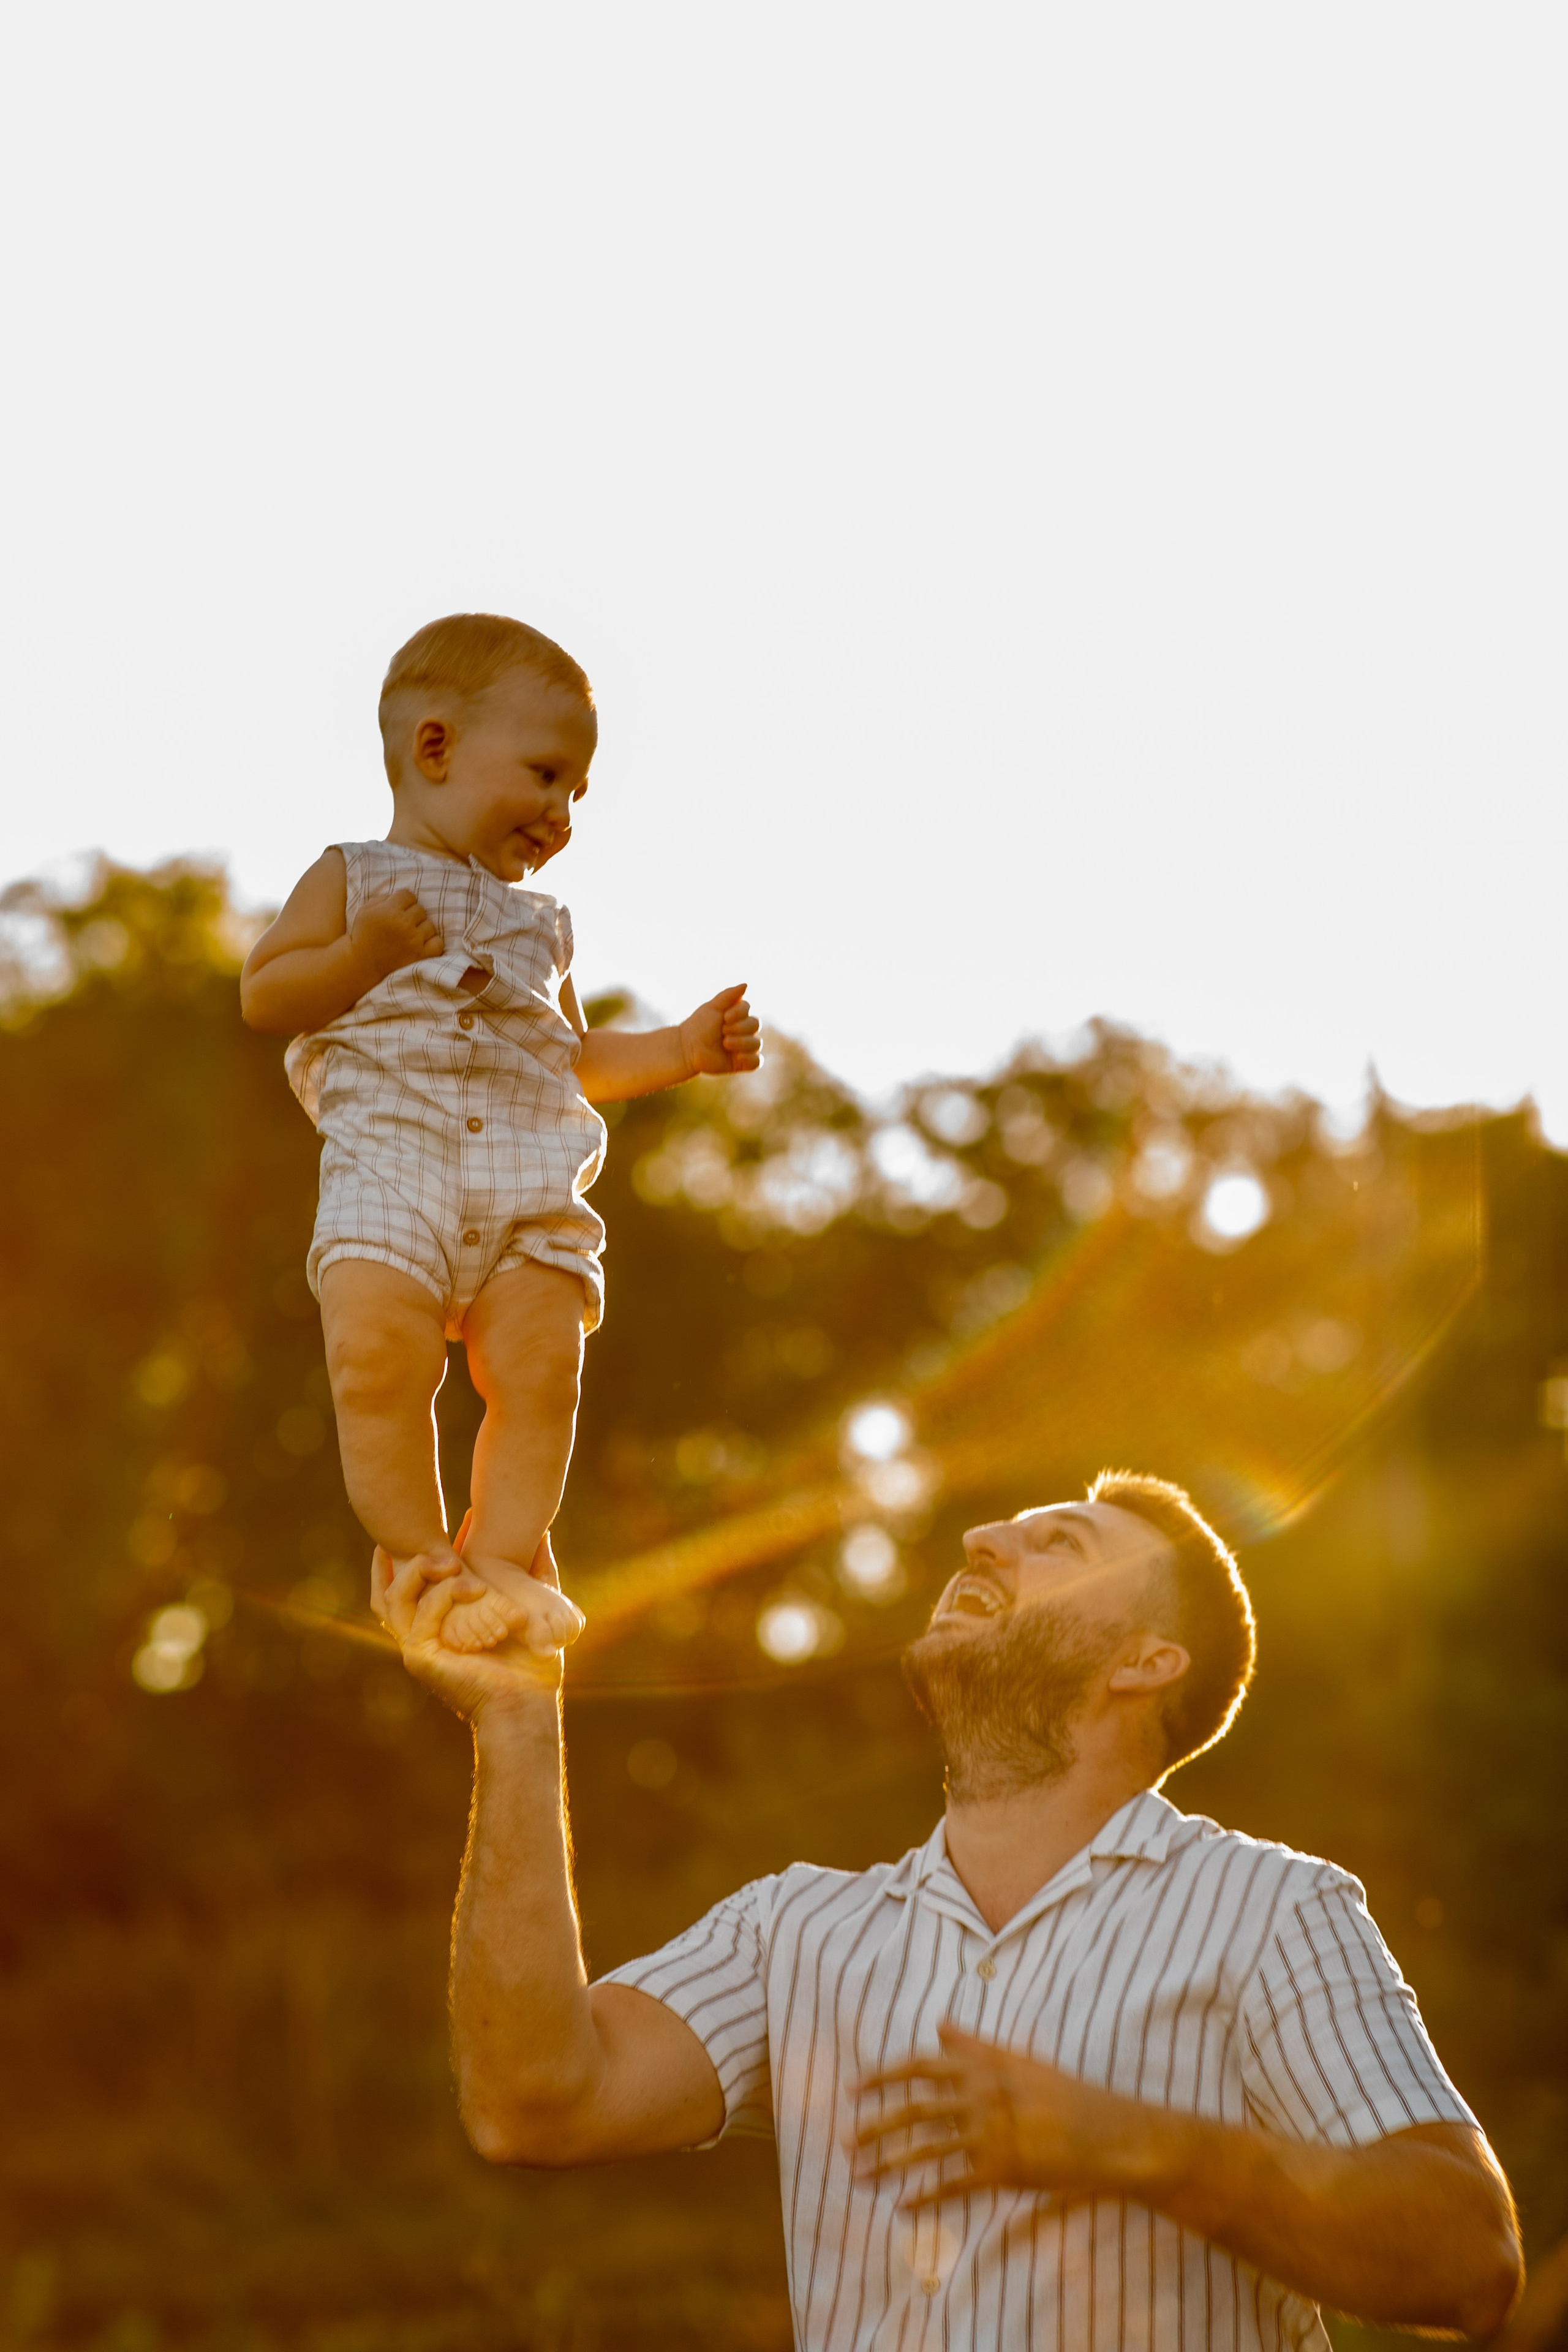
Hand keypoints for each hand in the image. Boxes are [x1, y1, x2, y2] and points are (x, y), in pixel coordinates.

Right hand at [349, 889, 442, 987]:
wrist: (362, 964)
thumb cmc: (363, 934)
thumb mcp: (366, 910)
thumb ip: (385, 898)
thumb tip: (404, 897)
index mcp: (389, 910)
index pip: (408, 895)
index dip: (402, 902)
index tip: (396, 911)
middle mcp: (403, 924)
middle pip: (420, 909)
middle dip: (411, 916)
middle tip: (400, 927)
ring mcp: (414, 940)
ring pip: (430, 925)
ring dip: (421, 930)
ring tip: (408, 937)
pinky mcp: (421, 955)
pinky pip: (438, 943)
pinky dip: (432, 943)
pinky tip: (421, 945)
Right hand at [371, 1535, 565, 1720]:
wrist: (527, 1705)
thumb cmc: (532, 1666)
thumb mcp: (534, 1609)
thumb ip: (535, 1573)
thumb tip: (543, 1535)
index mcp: (441, 1622)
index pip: (414, 1581)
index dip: (420, 1552)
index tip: (447, 1520)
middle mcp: (422, 1633)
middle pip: (387, 1590)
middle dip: (401, 1557)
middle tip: (430, 1535)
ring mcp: (417, 1646)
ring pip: (392, 1599)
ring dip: (418, 1572)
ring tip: (451, 1560)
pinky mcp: (420, 1657)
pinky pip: (418, 1617)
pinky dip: (439, 1596)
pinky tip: (467, 1586)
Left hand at [679, 983, 761, 1077]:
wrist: (688, 1048)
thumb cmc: (698, 1026)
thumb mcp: (712, 1007)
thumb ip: (728, 995)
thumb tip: (746, 984)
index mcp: (737, 1015)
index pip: (748, 1009)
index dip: (739, 1013)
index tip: (724, 1017)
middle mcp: (743, 1030)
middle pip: (755, 1024)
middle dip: (739, 1027)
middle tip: (723, 1031)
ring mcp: (744, 1047)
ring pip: (756, 1043)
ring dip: (742, 1042)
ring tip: (725, 1043)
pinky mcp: (742, 1063)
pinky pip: (757, 1062)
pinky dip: (750, 1058)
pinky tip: (737, 1056)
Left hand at [851, 2025, 1163, 2210]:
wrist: (1107, 2133)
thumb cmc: (1062, 2092)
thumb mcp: (1018, 2060)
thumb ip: (974, 2045)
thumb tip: (938, 2024)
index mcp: (982, 2067)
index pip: (919, 2067)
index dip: (882, 2078)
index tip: (851, 2089)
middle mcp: (981, 2097)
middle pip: (914, 2111)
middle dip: (874, 2126)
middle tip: (843, 2141)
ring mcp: (991, 2134)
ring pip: (926, 2150)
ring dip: (888, 2164)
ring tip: (859, 2176)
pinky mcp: (1002, 2171)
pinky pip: (953, 2185)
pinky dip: (925, 2197)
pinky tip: (902, 2207)